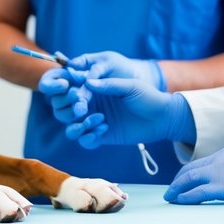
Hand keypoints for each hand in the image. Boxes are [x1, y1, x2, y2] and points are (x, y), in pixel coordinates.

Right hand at [37, 50, 166, 126]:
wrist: (162, 117)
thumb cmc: (147, 96)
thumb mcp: (130, 86)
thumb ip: (109, 84)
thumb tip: (87, 82)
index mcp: (93, 87)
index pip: (68, 87)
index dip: (63, 88)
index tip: (68, 89)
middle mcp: (89, 104)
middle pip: (62, 108)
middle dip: (68, 108)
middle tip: (82, 107)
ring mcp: (93, 121)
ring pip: (69, 126)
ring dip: (77, 124)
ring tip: (97, 120)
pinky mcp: (100, 136)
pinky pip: (84, 140)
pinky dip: (89, 136)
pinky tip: (105, 129)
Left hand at [164, 147, 223, 204]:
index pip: (201, 163)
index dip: (188, 173)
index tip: (181, 181)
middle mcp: (220, 159)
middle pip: (190, 169)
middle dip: (178, 180)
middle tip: (170, 190)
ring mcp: (221, 172)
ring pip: (190, 179)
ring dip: (177, 189)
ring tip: (170, 197)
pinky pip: (198, 192)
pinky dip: (186, 197)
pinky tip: (180, 201)